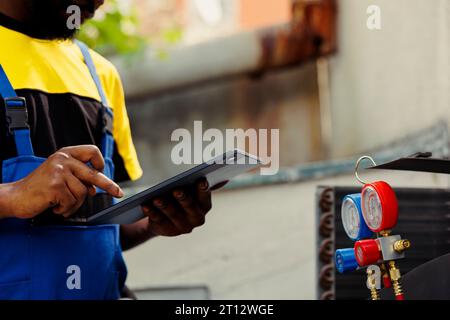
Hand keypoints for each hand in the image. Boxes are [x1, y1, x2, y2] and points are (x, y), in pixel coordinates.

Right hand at [0, 145, 122, 218]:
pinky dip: (65, 209)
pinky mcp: (55, 186)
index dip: (99, 162)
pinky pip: (72, 202)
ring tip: (61, 204)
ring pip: (83, 193)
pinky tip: (55, 207)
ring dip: (74, 204)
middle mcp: (63, 160)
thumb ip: (76, 177)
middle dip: (109, 186)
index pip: (91, 151)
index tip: (102, 170)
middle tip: (119, 193)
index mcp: (65, 154)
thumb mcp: (59, 175)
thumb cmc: (38, 188)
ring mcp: (59, 172)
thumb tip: (94, 188)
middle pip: (94, 174)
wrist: (15, 197)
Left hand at [141, 179, 216, 236]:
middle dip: (183, 198)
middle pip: (189, 207)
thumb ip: (206, 185)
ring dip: (165, 206)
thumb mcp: (193, 191)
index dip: (203, 190)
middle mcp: (196, 219)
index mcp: (204, 206)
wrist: (165, 218)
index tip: (201, 180)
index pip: (205, 197)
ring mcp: (182, 227)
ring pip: (173, 215)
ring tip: (157, 198)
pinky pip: (158, 221)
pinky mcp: (166, 230)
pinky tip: (146, 205)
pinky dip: (152, 213)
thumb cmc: (182, 198)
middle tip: (177, 190)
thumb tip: (226, 179)